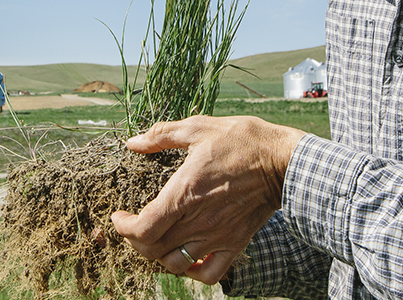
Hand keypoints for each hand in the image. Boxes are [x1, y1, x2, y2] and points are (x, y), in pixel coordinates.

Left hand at [111, 115, 304, 283]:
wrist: (283, 161)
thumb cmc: (242, 140)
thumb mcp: (199, 127)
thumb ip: (162, 135)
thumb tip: (133, 142)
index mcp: (184, 193)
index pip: (143, 228)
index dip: (124, 228)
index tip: (120, 217)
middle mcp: (197, 220)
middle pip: (152, 249)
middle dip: (135, 240)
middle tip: (134, 225)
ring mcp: (216, 236)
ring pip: (175, 264)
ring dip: (159, 256)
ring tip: (158, 240)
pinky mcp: (234, 244)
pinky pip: (208, 275)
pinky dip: (191, 272)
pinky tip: (186, 258)